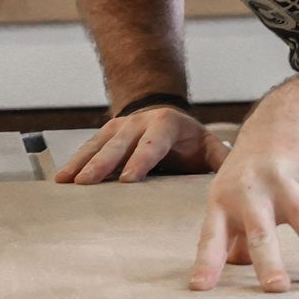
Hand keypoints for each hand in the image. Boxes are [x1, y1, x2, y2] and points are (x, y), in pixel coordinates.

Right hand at [55, 107, 226, 184]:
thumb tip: (237, 182)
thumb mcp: (207, 146)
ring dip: (82, 162)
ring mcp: (119, 127)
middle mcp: (139, 123)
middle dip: (102, 163)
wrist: (165, 116)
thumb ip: (220, 161)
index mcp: (167, 125)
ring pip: (98, 144)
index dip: (140, 161)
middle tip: (87, 182)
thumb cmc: (188, 141)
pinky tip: (61, 178)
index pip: (153, 144)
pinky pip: (87, 148)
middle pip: (119, 144)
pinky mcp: (105, 134)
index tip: (128, 180)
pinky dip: (74, 162)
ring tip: (67, 181)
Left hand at [190, 96, 298, 293]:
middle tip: (275, 288)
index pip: (211, 236)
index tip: (200, 287)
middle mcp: (252, 190)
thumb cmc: (254, 167)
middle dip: (268, 260)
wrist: (288, 117)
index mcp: (224, 199)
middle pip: (261, 231)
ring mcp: (285, 182)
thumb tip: (233, 269)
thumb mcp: (231, 195)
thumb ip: (231, 235)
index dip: (207, 262)